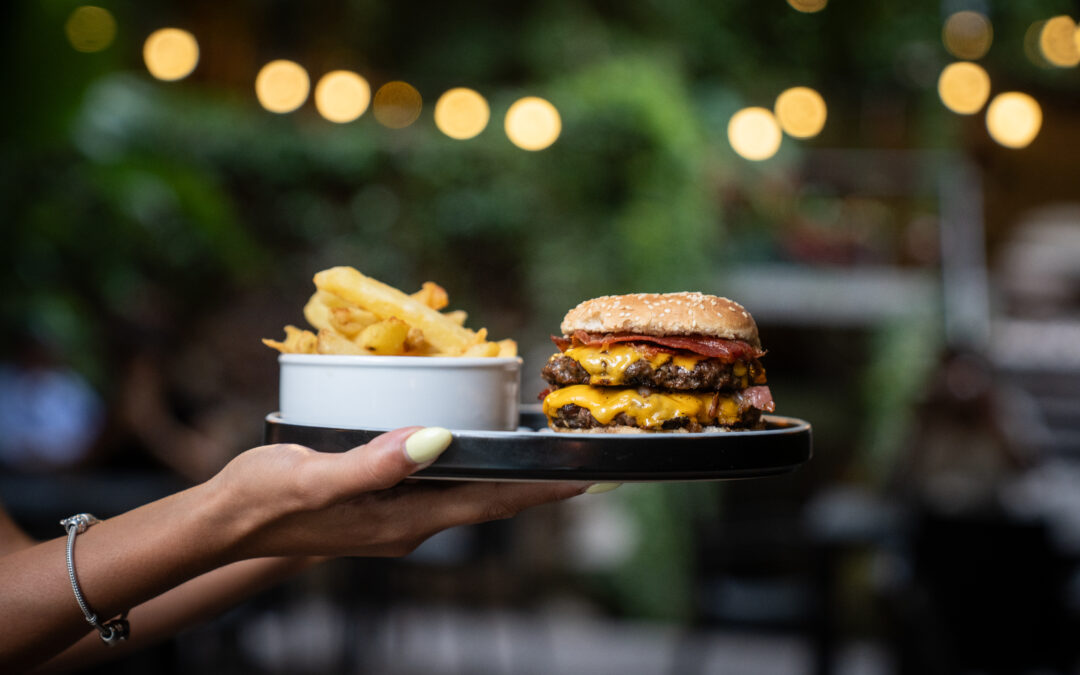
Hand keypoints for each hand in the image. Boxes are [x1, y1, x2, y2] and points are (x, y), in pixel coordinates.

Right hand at [207, 427, 587, 560]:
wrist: (227, 523)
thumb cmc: (262, 501)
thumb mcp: (312, 480)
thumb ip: (372, 464)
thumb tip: (434, 440)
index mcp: (404, 520)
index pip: (491, 502)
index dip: (541, 489)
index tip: (588, 474)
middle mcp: (410, 523)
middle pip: (490, 499)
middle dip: (535, 480)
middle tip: (579, 452)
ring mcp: (397, 516)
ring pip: (468, 491)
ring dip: (506, 472)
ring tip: (542, 445)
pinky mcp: (382, 502)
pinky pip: (441, 483)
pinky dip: (468, 463)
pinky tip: (471, 441)